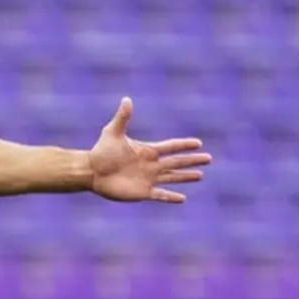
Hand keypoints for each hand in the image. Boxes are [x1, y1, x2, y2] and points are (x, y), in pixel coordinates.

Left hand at [89, 98, 212, 203]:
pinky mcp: (142, 192)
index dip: (184, 145)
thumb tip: (127, 99)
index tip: (198, 143)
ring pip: (172, 178)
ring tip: (200, 176)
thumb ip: (123, 117)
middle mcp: (151, 165)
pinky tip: (183, 198)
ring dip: (186, 177)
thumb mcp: (112, 132)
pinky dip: (171, 197)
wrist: (90, 172)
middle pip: (176, 162)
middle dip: (192, 161)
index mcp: (147, 151)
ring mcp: (148, 179)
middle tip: (208, 159)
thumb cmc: (101, 151)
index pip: (170, 146)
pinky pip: (160, 195)